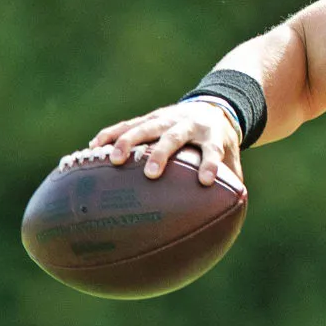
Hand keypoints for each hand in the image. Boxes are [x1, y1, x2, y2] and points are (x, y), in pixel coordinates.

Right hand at [89, 101, 243, 186]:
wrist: (214, 107)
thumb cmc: (220, 144)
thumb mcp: (232, 160)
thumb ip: (232, 184)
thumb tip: (232, 218)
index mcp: (212, 136)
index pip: (213, 150)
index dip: (211, 164)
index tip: (206, 181)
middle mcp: (189, 124)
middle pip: (175, 136)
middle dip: (162, 153)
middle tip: (151, 173)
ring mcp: (167, 118)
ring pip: (147, 126)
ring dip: (130, 141)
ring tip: (114, 160)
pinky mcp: (150, 117)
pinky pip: (127, 124)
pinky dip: (111, 135)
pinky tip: (93, 149)